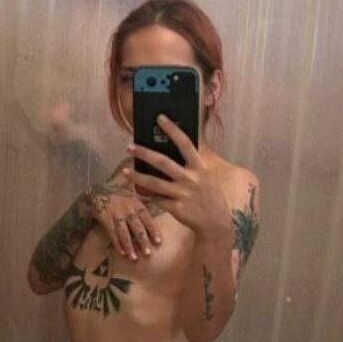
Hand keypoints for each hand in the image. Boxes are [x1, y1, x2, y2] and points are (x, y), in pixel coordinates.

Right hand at [83, 177, 161, 261]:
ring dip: (129, 246)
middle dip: (142, 241)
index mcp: (136, 203)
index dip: (153, 230)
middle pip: (136, 227)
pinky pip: (112, 232)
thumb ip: (145, 202)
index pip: (147, 218)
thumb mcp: (132, 195)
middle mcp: (127, 208)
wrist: (96, 191)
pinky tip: (122, 253)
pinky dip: (117, 243)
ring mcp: (116, 213)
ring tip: (134, 258)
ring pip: (124, 232)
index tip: (159, 242)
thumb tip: (161, 204)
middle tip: (148, 254)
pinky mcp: (105, 217)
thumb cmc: (118, 195)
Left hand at [125, 117, 230, 239]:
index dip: (173, 130)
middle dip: (145, 153)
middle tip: (129, 146)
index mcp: (200, 168)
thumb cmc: (210, 197)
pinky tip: (137, 192)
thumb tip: (181, 146)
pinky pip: (157, 200)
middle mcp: (191, 179)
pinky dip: (146, 196)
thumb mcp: (207, 177)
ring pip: (155, 183)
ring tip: (125, 171)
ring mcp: (183, 195)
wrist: (216, 224)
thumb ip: (195, 163)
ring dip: (138, 177)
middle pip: (164, 163)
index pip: (185, 144)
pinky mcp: (177, 209)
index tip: (160, 118)